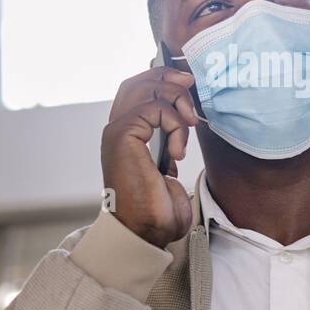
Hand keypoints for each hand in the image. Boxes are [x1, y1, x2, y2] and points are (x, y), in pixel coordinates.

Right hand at [99, 66, 198, 247]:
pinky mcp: (123, 135)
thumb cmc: (157, 208)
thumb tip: (184, 121)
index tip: (187, 83)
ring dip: (176, 98)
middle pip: (138, 81)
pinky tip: (178, 150)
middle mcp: (117, 130)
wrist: (146, 231)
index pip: (136, 89)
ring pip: (146, 88)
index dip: (161, 78)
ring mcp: (117, 131)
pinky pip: (154, 109)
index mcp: (126, 135)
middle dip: (168, 77)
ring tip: (189, 122)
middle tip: (191, 86)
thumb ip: (169, 140)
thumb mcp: (168, 165)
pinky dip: (174, 124)